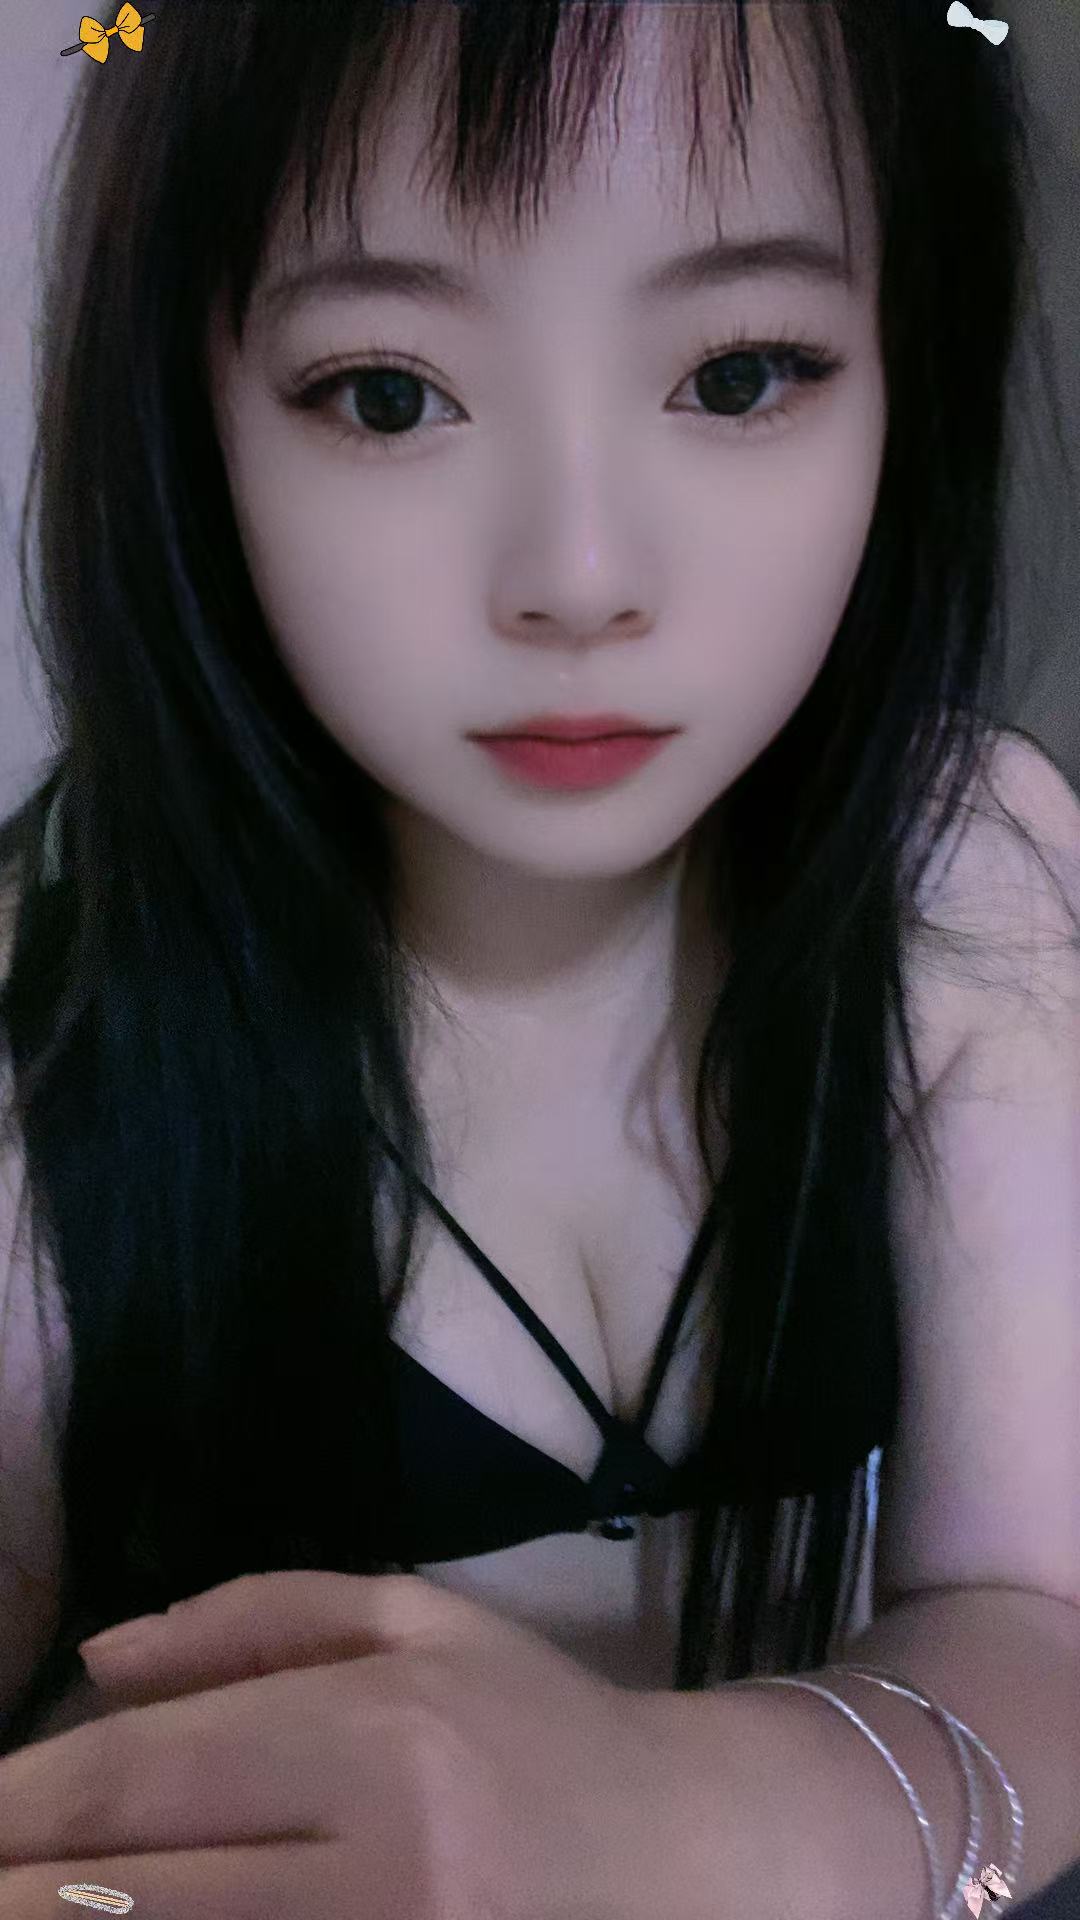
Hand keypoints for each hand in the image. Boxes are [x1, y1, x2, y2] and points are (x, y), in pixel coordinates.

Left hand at [0, 1570, 667, 1918]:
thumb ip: (253, 1618)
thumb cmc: (536, 1724)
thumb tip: (98, 1660)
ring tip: (18, 1906)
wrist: (688, 1858)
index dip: (19, 1805)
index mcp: (377, 1732)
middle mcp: (383, 1860)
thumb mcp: (415, 1621)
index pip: (141, 1775)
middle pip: (129, 1895)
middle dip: (17, 1889)